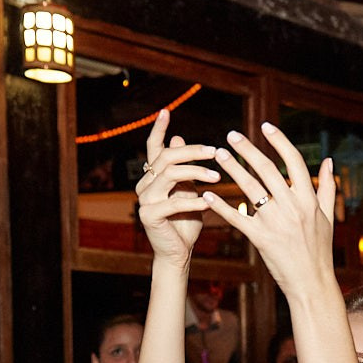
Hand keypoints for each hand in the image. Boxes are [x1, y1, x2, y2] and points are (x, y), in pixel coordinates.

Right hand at [136, 109, 221, 266]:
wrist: (179, 252)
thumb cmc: (187, 221)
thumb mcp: (188, 190)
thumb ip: (184, 168)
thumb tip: (179, 138)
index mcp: (153, 177)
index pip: (153, 148)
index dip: (158, 129)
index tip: (166, 111)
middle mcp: (144, 185)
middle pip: (167, 157)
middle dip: (193, 151)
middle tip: (215, 151)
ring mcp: (144, 200)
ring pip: (170, 174)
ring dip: (196, 172)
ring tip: (217, 176)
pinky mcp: (149, 215)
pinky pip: (174, 202)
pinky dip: (194, 200)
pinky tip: (209, 201)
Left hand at [201, 123, 335, 289]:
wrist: (312, 283)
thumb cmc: (320, 250)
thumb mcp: (327, 217)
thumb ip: (327, 187)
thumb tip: (329, 161)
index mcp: (308, 199)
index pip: (293, 161)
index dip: (279, 141)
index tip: (265, 126)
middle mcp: (292, 207)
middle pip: (267, 170)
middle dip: (247, 149)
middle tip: (232, 135)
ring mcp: (276, 223)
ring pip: (249, 188)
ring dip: (232, 169)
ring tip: (218, 155)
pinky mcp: (260, 238)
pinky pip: (237, 218)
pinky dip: (221, 205)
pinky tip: (207, 194)